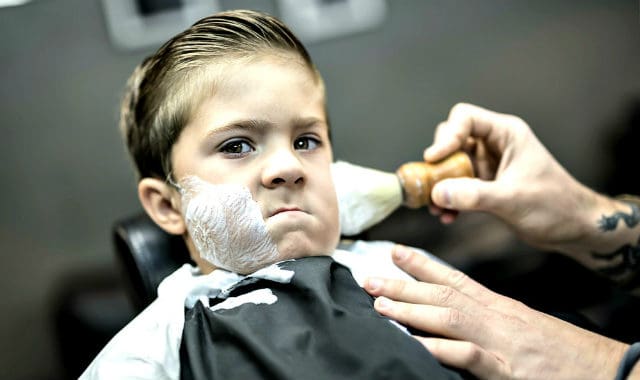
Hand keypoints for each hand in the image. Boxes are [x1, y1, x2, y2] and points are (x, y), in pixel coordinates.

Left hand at [364, 245, 629, 379]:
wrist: (599, 369)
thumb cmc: (557, 351)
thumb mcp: (517, 329)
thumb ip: (486, 322)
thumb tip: (454, 323)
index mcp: (496, 306)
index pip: (453, 278)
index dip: (421, 265)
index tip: (394, 252)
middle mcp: (493, 316)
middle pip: (442, 295)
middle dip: (402, 285)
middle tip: (369, 278)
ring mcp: (498, 340)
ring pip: (448, 318)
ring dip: (411, 311)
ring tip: (380, 305)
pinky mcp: (504, 368)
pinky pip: (468, 356)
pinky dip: (440, 349)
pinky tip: (415, 346)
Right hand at [424, 103, 624, 255]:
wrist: (573, 228)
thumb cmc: (555, 205)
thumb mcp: (512, 199)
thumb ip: (474, 195)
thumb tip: (438, 192)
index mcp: (506, 134)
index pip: (465, 118)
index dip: (446, 136)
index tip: (433, 159)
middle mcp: (495, 145)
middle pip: (452, 140)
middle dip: (439, 164)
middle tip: (432, 184)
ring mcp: (489, 165)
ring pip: (451, 165)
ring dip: (440, 185)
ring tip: (436, 207)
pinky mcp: (486, 185)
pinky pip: (458, 186)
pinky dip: (450, 200)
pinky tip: (448, 217)